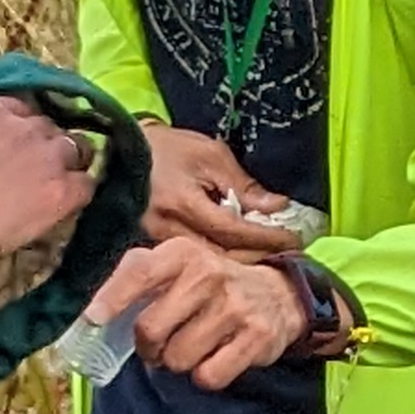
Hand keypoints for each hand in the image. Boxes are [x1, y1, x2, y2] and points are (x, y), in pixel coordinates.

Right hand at [0, 95, 96, 278]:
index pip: (24, 109)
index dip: (25, 131)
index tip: (18, 147)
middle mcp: (26, 124)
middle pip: (53, 128)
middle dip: (47, 146)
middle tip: (36, 171)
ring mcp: (49, 155)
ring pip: (79, 149)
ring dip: (70, 165)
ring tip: (56, 186)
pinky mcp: (64, 188)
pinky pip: (88, 185)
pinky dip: (78, 195)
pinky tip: (64, 208)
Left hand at [93, 235, 302, 390]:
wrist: (279, 294)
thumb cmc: (211, 284)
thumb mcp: (179, 264)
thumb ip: (137, 274)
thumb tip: (95, 308)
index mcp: (183, 253)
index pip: (140, 273)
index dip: (113, 298)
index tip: (93, 319)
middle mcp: (209, 274)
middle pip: (152, 329)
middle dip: (147, 347)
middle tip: (156, 346)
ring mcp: (234, 306)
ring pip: (177, 358)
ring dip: (176, 362)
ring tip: (190, 348)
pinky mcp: (256, 337)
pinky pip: (208, 376)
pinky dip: (204, 376)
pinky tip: (213, 358)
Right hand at [141, 121, 307, 253]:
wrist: (119, 153)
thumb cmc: (166, 149)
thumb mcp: (210, 156)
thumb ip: (244, 185)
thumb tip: (278, 207)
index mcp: (182, 203)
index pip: (233, 231)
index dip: (266, 238)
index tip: (295, 240)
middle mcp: (166, 230)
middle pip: (221, 257)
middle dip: (258, 256)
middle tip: (288, 252)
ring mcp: (155, 244)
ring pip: (207, 264)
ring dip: (240, 262)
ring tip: (268, 255)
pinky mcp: (150, 250)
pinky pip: (190, 263)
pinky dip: (217, 261)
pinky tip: (237, 255)